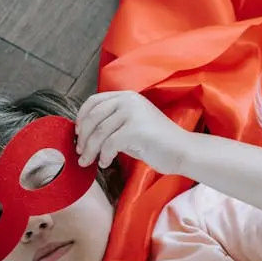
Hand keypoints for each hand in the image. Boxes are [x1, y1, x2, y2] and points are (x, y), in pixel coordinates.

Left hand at [75, 91, 189, 172]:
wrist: (183, 151)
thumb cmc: (158, 143)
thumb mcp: (132, 126)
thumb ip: (113, 124)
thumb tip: (87, 134)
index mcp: (127, 97)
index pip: (94, 102)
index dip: (81, 118)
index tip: (78, 134)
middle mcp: (128, 100)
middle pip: (93, 117)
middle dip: (83, 137)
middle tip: (80, 152)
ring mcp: (132, 113)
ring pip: (99, 132)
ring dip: (90, 150)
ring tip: (87, 162)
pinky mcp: (135, 129)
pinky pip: (109, 144)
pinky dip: (104, 156)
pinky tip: (105, 163)